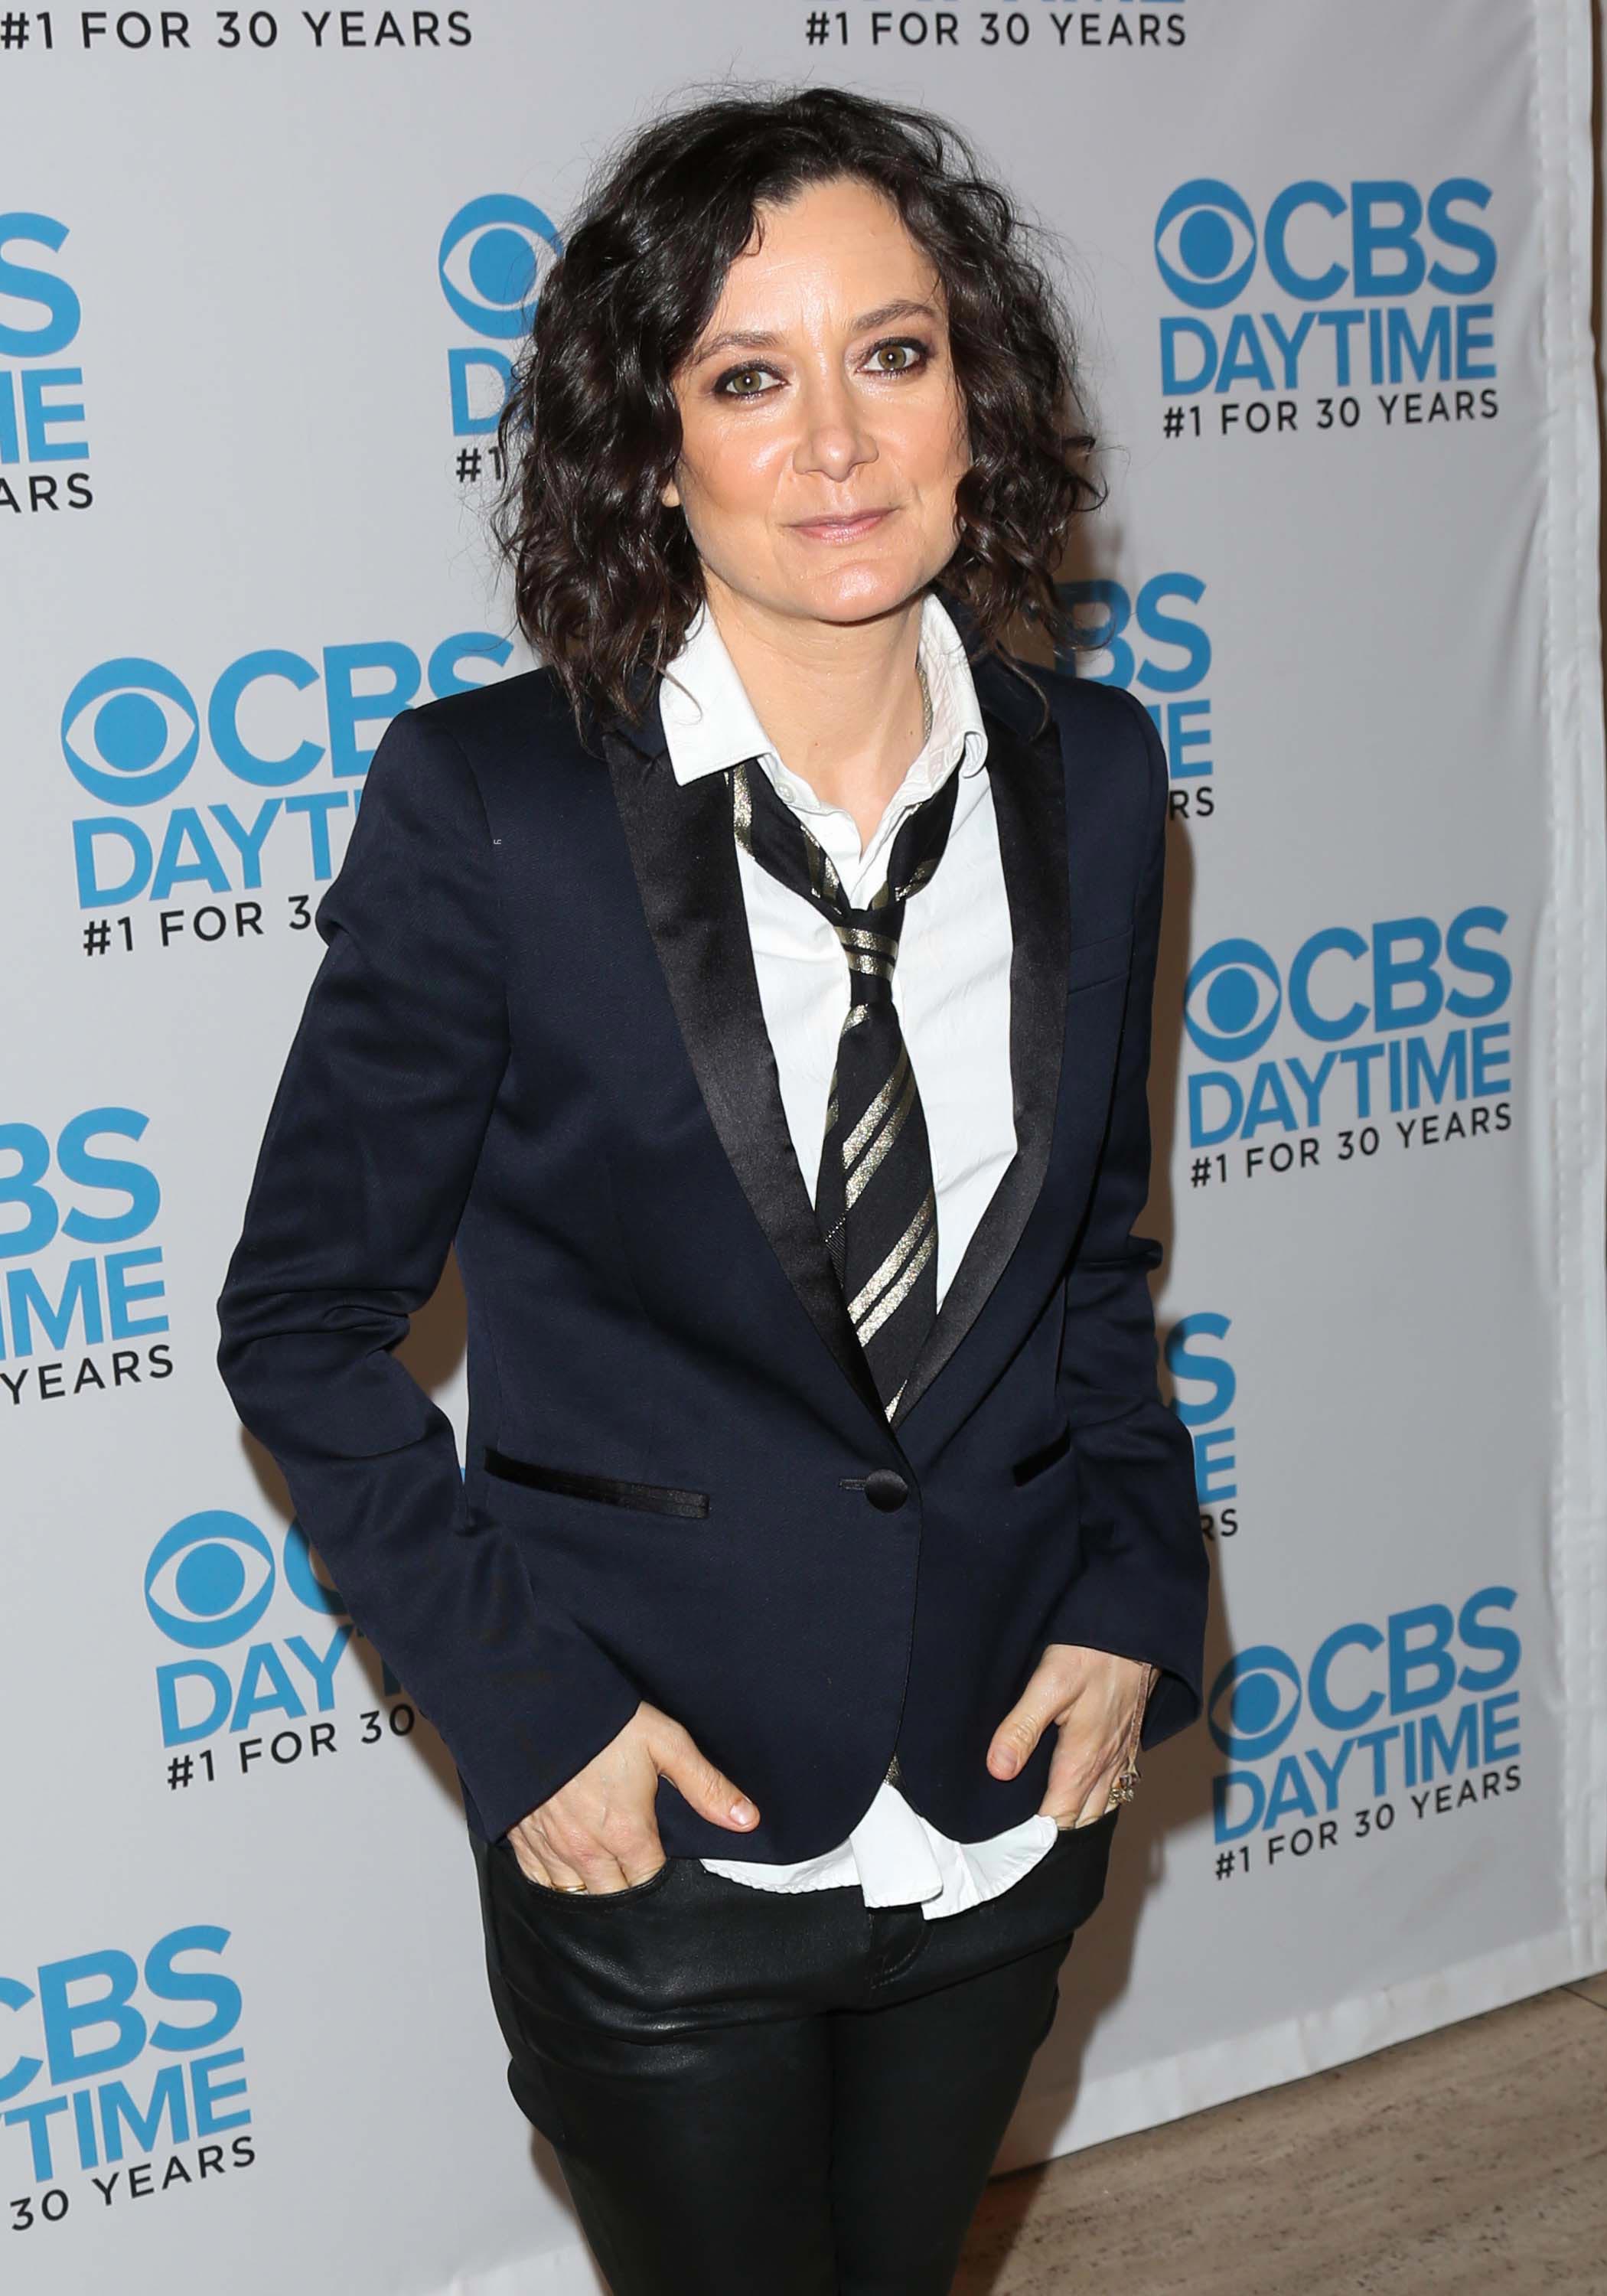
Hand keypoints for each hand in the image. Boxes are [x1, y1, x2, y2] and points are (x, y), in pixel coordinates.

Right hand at [505, 1701, 758, 1892]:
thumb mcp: (666, 1742)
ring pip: (575, 1896)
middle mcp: (587, 1851)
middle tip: (637, 1871)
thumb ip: (706, 1786)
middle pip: (614, 1899)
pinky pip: (538, 1882)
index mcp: (627, 1834)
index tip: (666, 1868)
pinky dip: (554, 1882)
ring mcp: (551, 1848)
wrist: (538, 1702)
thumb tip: (747, 1821)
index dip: (662, 1882)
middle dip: (629, 1893)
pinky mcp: (522, 1838)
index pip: (651, 1886)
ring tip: (606, 1874)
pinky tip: (567, 1869)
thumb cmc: (603, 1720)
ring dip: (592, 1890)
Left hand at [987, 1645, 1157, 1828]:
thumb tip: (998, 1770)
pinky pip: (1114, 1788)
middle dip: (1053, 1837)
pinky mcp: (1128, 1744)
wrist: (1137, 1631)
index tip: (1006, 1846)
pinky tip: (1081, 1798)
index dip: (1033, 1838)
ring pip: (1100, 1808)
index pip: (1057, 1819)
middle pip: (1080, 1821)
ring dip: (1076, 1822)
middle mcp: (1106, 1766)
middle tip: (1020, 1843)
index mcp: (1083, 1759)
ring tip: (1045, 1831)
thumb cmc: (1093, 1653)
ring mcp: (1120, 1757)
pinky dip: (1096, 1802)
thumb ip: (1022, 1727)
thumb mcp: (1049, 1684)